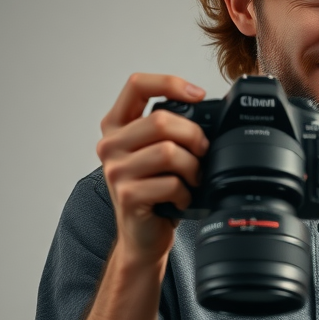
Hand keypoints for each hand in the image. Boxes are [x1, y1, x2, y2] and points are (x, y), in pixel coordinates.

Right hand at [96, 73, 208, 263]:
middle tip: (203, 152)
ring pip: (168, 151)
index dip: (170, 83)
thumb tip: (208, 110)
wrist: (143, 236)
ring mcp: (115, 171)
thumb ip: (170, 128)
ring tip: (193, 178)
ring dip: (193, 167)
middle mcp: (110, 144)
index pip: (136, 85)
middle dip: (194, 136)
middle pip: (161, 120)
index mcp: (117, 125)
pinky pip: (170, 183)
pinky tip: (183, 198)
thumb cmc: (156, 190)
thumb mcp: (157, 151)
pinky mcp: (127, 195)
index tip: (198, 94)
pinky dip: (186, 192)